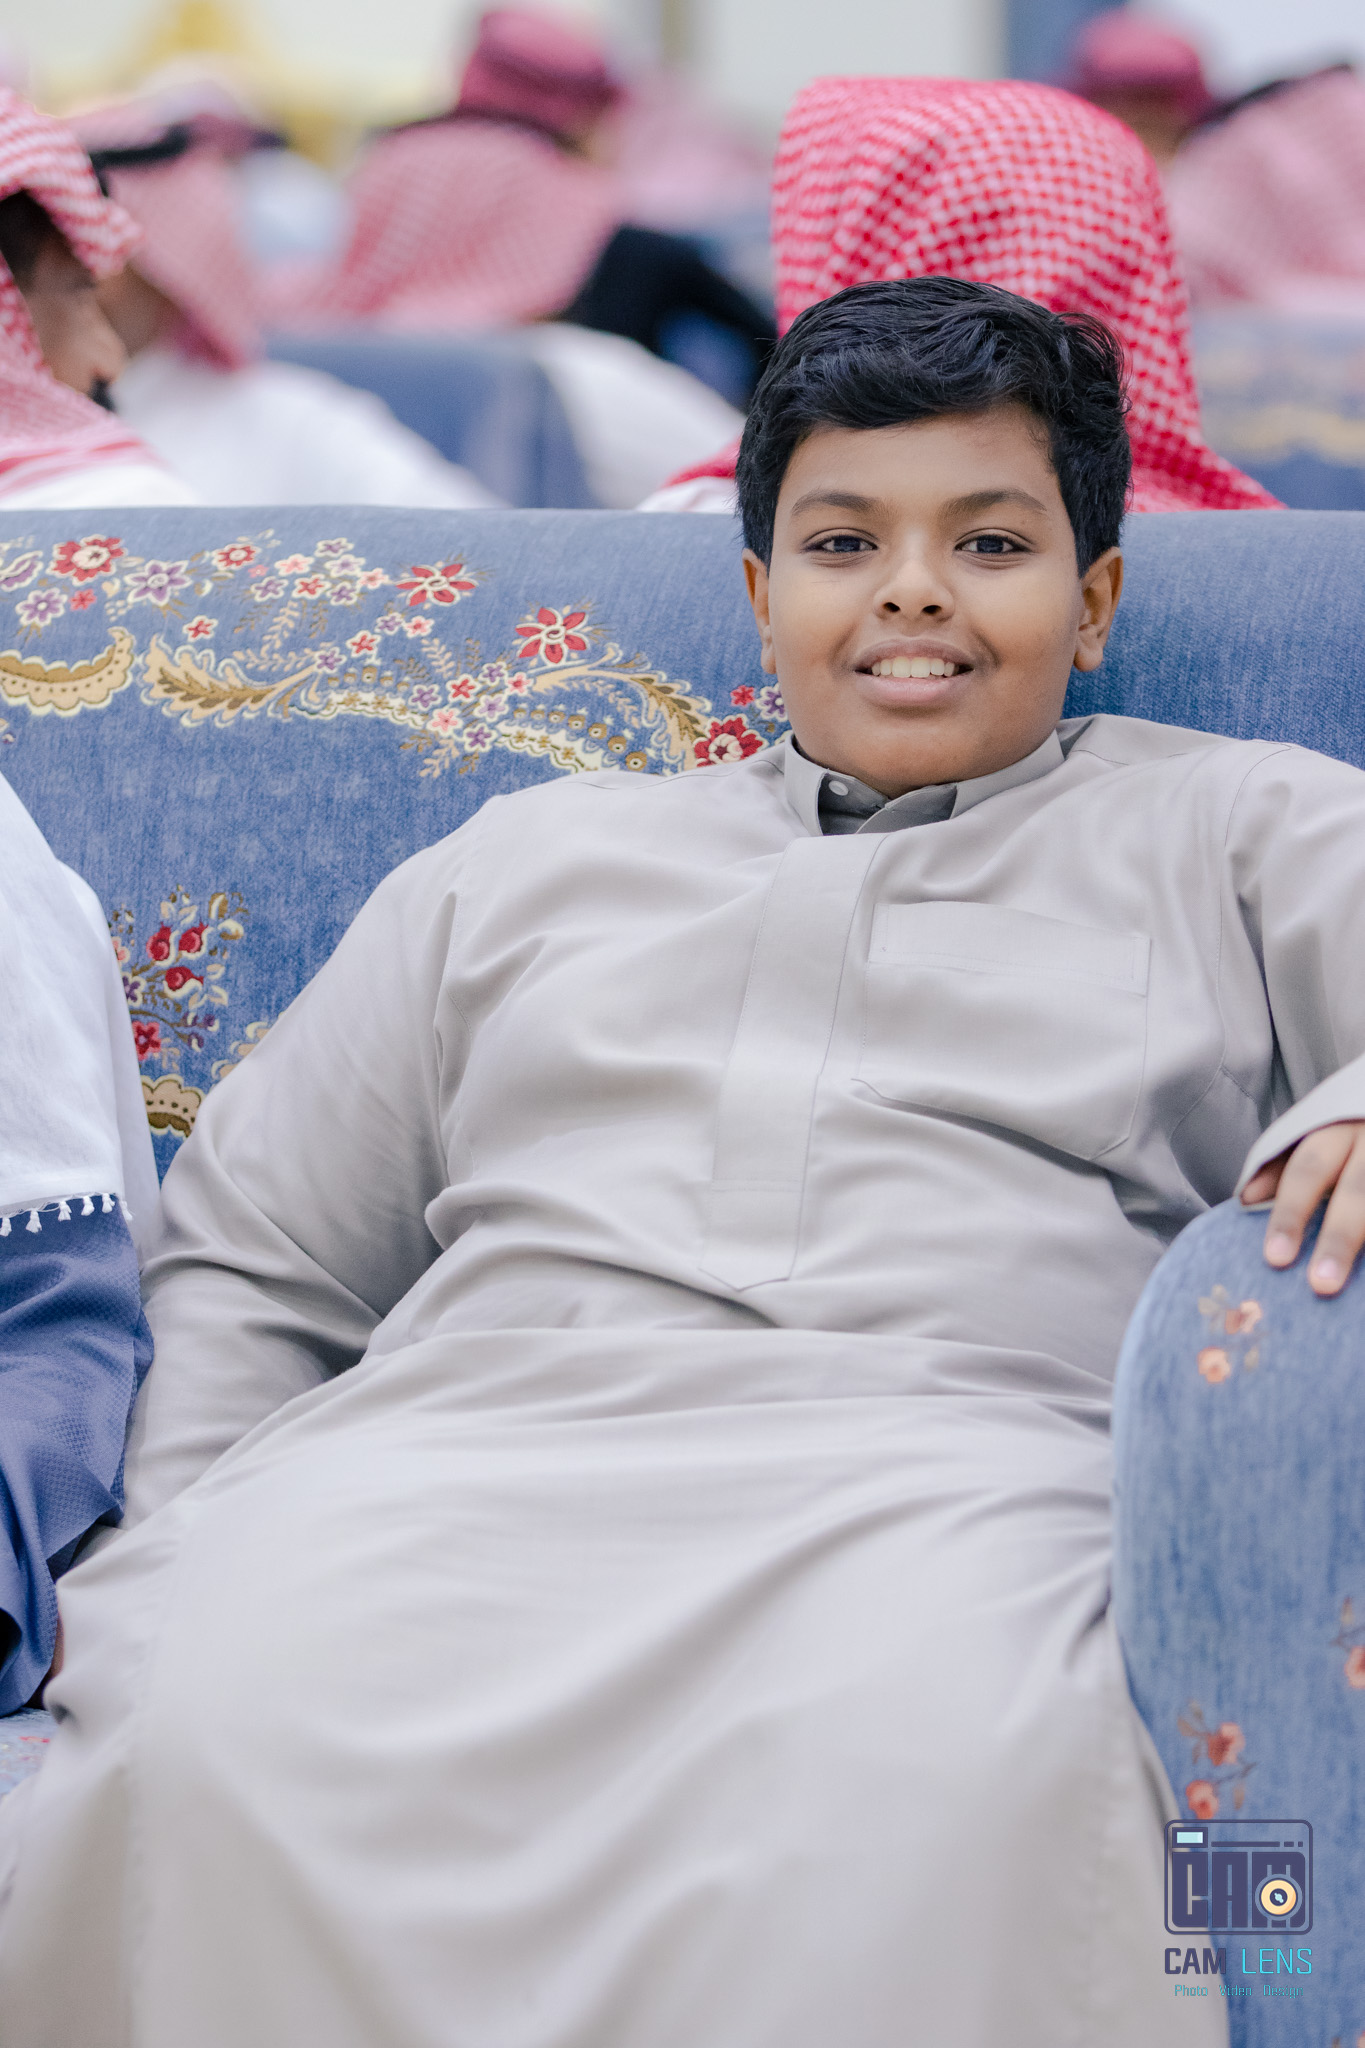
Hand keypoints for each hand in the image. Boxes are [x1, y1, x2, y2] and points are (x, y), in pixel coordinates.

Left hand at [1242, 1120, 1364, 1294]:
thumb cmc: (1351, 1131)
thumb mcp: (1318, 1132)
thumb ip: (1284, 1165)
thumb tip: (1247, 1198)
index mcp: (1338, 1127)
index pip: (1307, 1170)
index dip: (1291, 1213)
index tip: (1275, 1258)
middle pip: (1357, 1191)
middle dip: (1339, 1239)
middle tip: (1321, 1285)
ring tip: (1358, 1295)